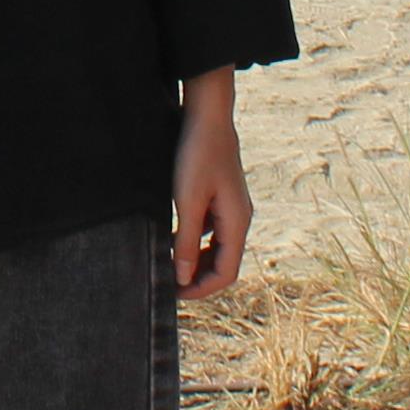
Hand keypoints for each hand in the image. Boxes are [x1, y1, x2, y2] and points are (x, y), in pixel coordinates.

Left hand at [169, 72, 251, 298]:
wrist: (207, 116)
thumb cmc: (197, 155)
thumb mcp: (187, 200)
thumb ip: (186, 240)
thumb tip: (183, 276)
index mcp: (237, 222)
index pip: (226, 273)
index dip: (202, 289)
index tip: (175, 293)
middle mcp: (239, 218)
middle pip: (224, 262)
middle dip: (200, 278)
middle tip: (170, 283)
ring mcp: (232, 206)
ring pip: (218, 247)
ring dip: (197, 260)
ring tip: (170, 263)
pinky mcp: (221, 195)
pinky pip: (212, 229)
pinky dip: (196, 240)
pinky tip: (175, 236)